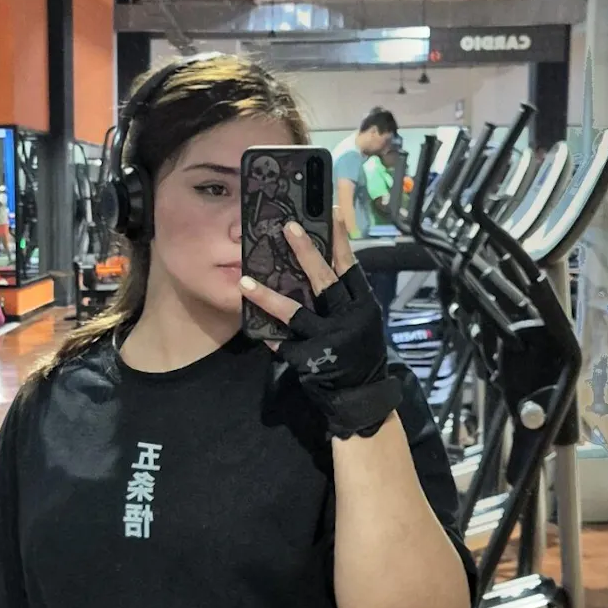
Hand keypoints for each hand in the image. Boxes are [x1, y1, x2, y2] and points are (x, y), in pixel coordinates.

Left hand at [241, 209, 400, 437]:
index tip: (329, 212)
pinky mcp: (310, 359)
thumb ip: (345, 296)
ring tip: (245, 281)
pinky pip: (283, 342)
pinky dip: (268, 334)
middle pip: (324, 280)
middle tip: (288, 227)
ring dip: (268, 296)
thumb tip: (323, 261)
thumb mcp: (362, 319)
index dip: (341, 239)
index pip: (350, 266)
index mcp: (363, 305)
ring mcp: (328, 339)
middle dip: (306, 252)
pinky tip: (252, 324)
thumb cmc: (360, 351)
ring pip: (295, 313)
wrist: (361, 395)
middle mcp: (347, 318)